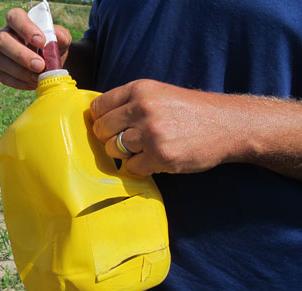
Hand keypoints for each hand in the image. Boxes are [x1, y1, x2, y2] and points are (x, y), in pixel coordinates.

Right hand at [0, 8, 71, 89]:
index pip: (14, 17)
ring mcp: (0, 53)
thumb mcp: (61, 39)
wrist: (50, 64)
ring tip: (38, 77)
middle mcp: (5, 35)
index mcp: (18, 21)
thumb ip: (61, 36)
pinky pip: (3, 77)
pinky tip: (33, 83)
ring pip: (0, 60)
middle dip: (21, 55)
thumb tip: (58, 38)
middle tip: (40, 65)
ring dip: (21, 71)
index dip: (25, 29)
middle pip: (2, 40)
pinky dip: (19, 82)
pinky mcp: (1, 71)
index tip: (41, 41)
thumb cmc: (52, 46)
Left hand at [90, 79, 246, 175]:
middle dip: (109, 138)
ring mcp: (152, 133)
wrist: (227, 125)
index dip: (100, 119)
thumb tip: (95, 118)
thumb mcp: (158, 93)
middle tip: (126, 141)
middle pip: (101, 129)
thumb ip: (129, 102)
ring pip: (113, 149)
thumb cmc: (189, 110)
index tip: (110, 126)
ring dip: (125, 154)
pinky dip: (139, 168)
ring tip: (144, 149)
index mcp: (140, 89)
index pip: (98, 106)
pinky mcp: (161, 156)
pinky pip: (131, 168)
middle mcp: (143, 108)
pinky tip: (155, 159)